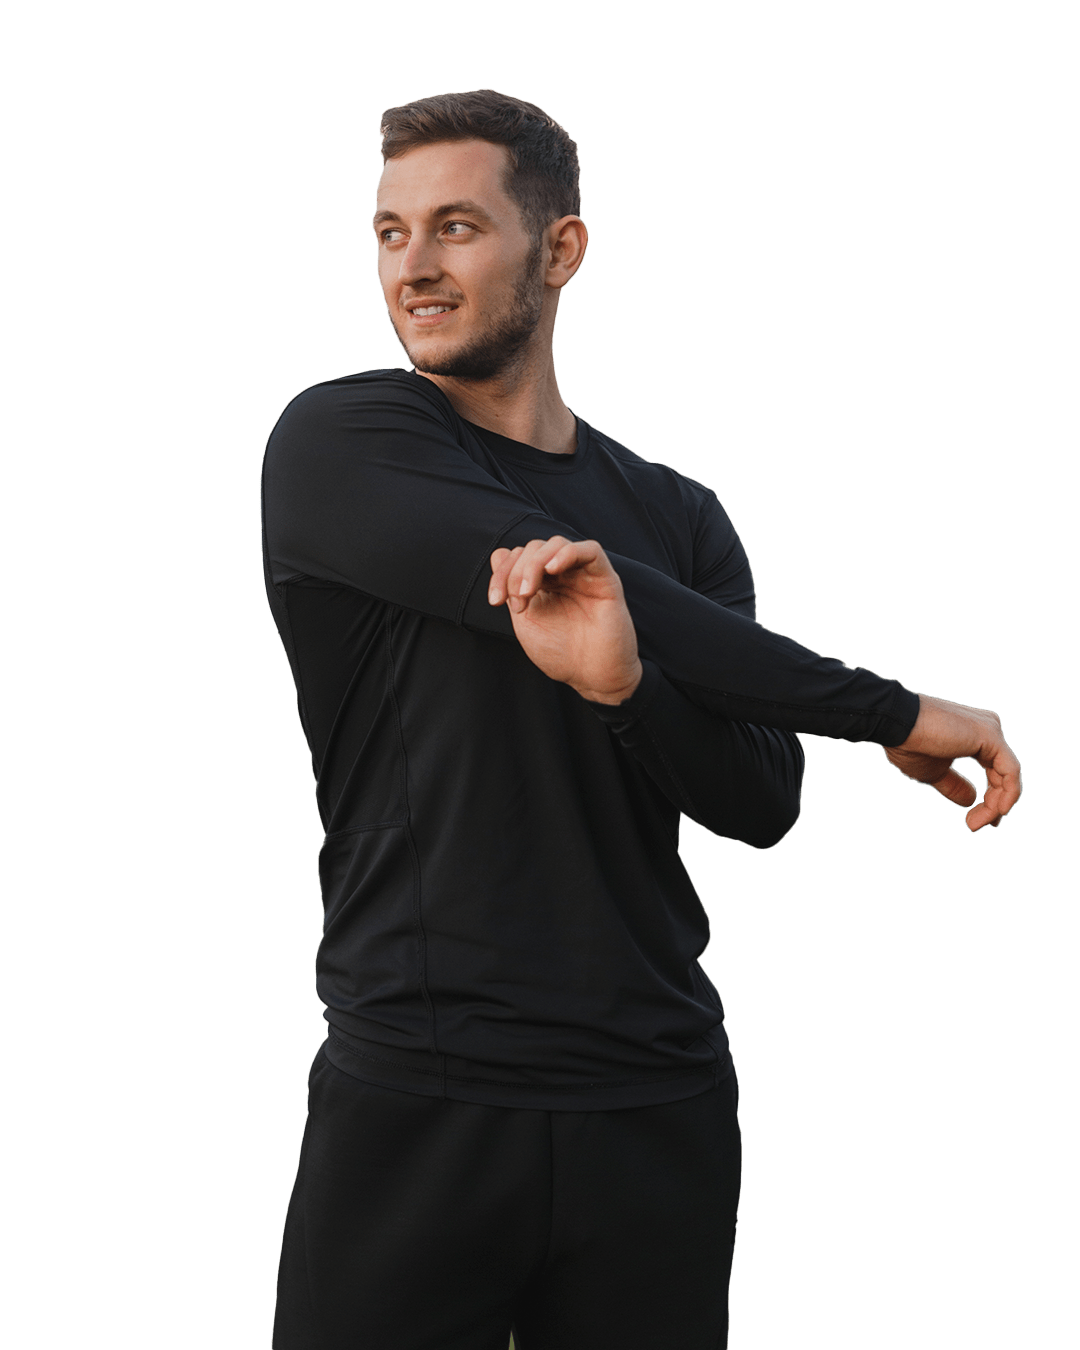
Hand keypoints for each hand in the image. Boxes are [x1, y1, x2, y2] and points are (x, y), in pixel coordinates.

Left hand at [488, 536, 642, 703]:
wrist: (592, 677)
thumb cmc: (562, 654)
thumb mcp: (526, 620)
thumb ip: (513, 589)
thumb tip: (498, 554)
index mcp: (545, 583)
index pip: (519, 557)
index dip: (502, 573)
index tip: (495, 601)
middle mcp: (565, 575)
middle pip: (534, 548)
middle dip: (516, 571)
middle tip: (517, 603)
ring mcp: (585, 575)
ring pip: (556, 544)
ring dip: (534, 563)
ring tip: (528, 592)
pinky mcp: (606, 580)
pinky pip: (591, 550)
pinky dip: (567, 553)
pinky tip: (552, 569)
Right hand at [883, 694, 1021, 831]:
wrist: (896, 724)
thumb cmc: (908, 745)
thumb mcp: (933, 773)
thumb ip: (954, 785)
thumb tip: (970, 800)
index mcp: (974, 737)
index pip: (995, 772)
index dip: (992, 799)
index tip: (978, 821)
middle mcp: (987, 730)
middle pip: (1003, 776)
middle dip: (993, 805)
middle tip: (975, 826)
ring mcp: (991, 730)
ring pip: (1007, 777)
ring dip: (996, 805)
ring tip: (975, 824)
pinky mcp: (991, 736)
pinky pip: (1010, 772)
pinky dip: (1007, 794)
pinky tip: (997, 811)